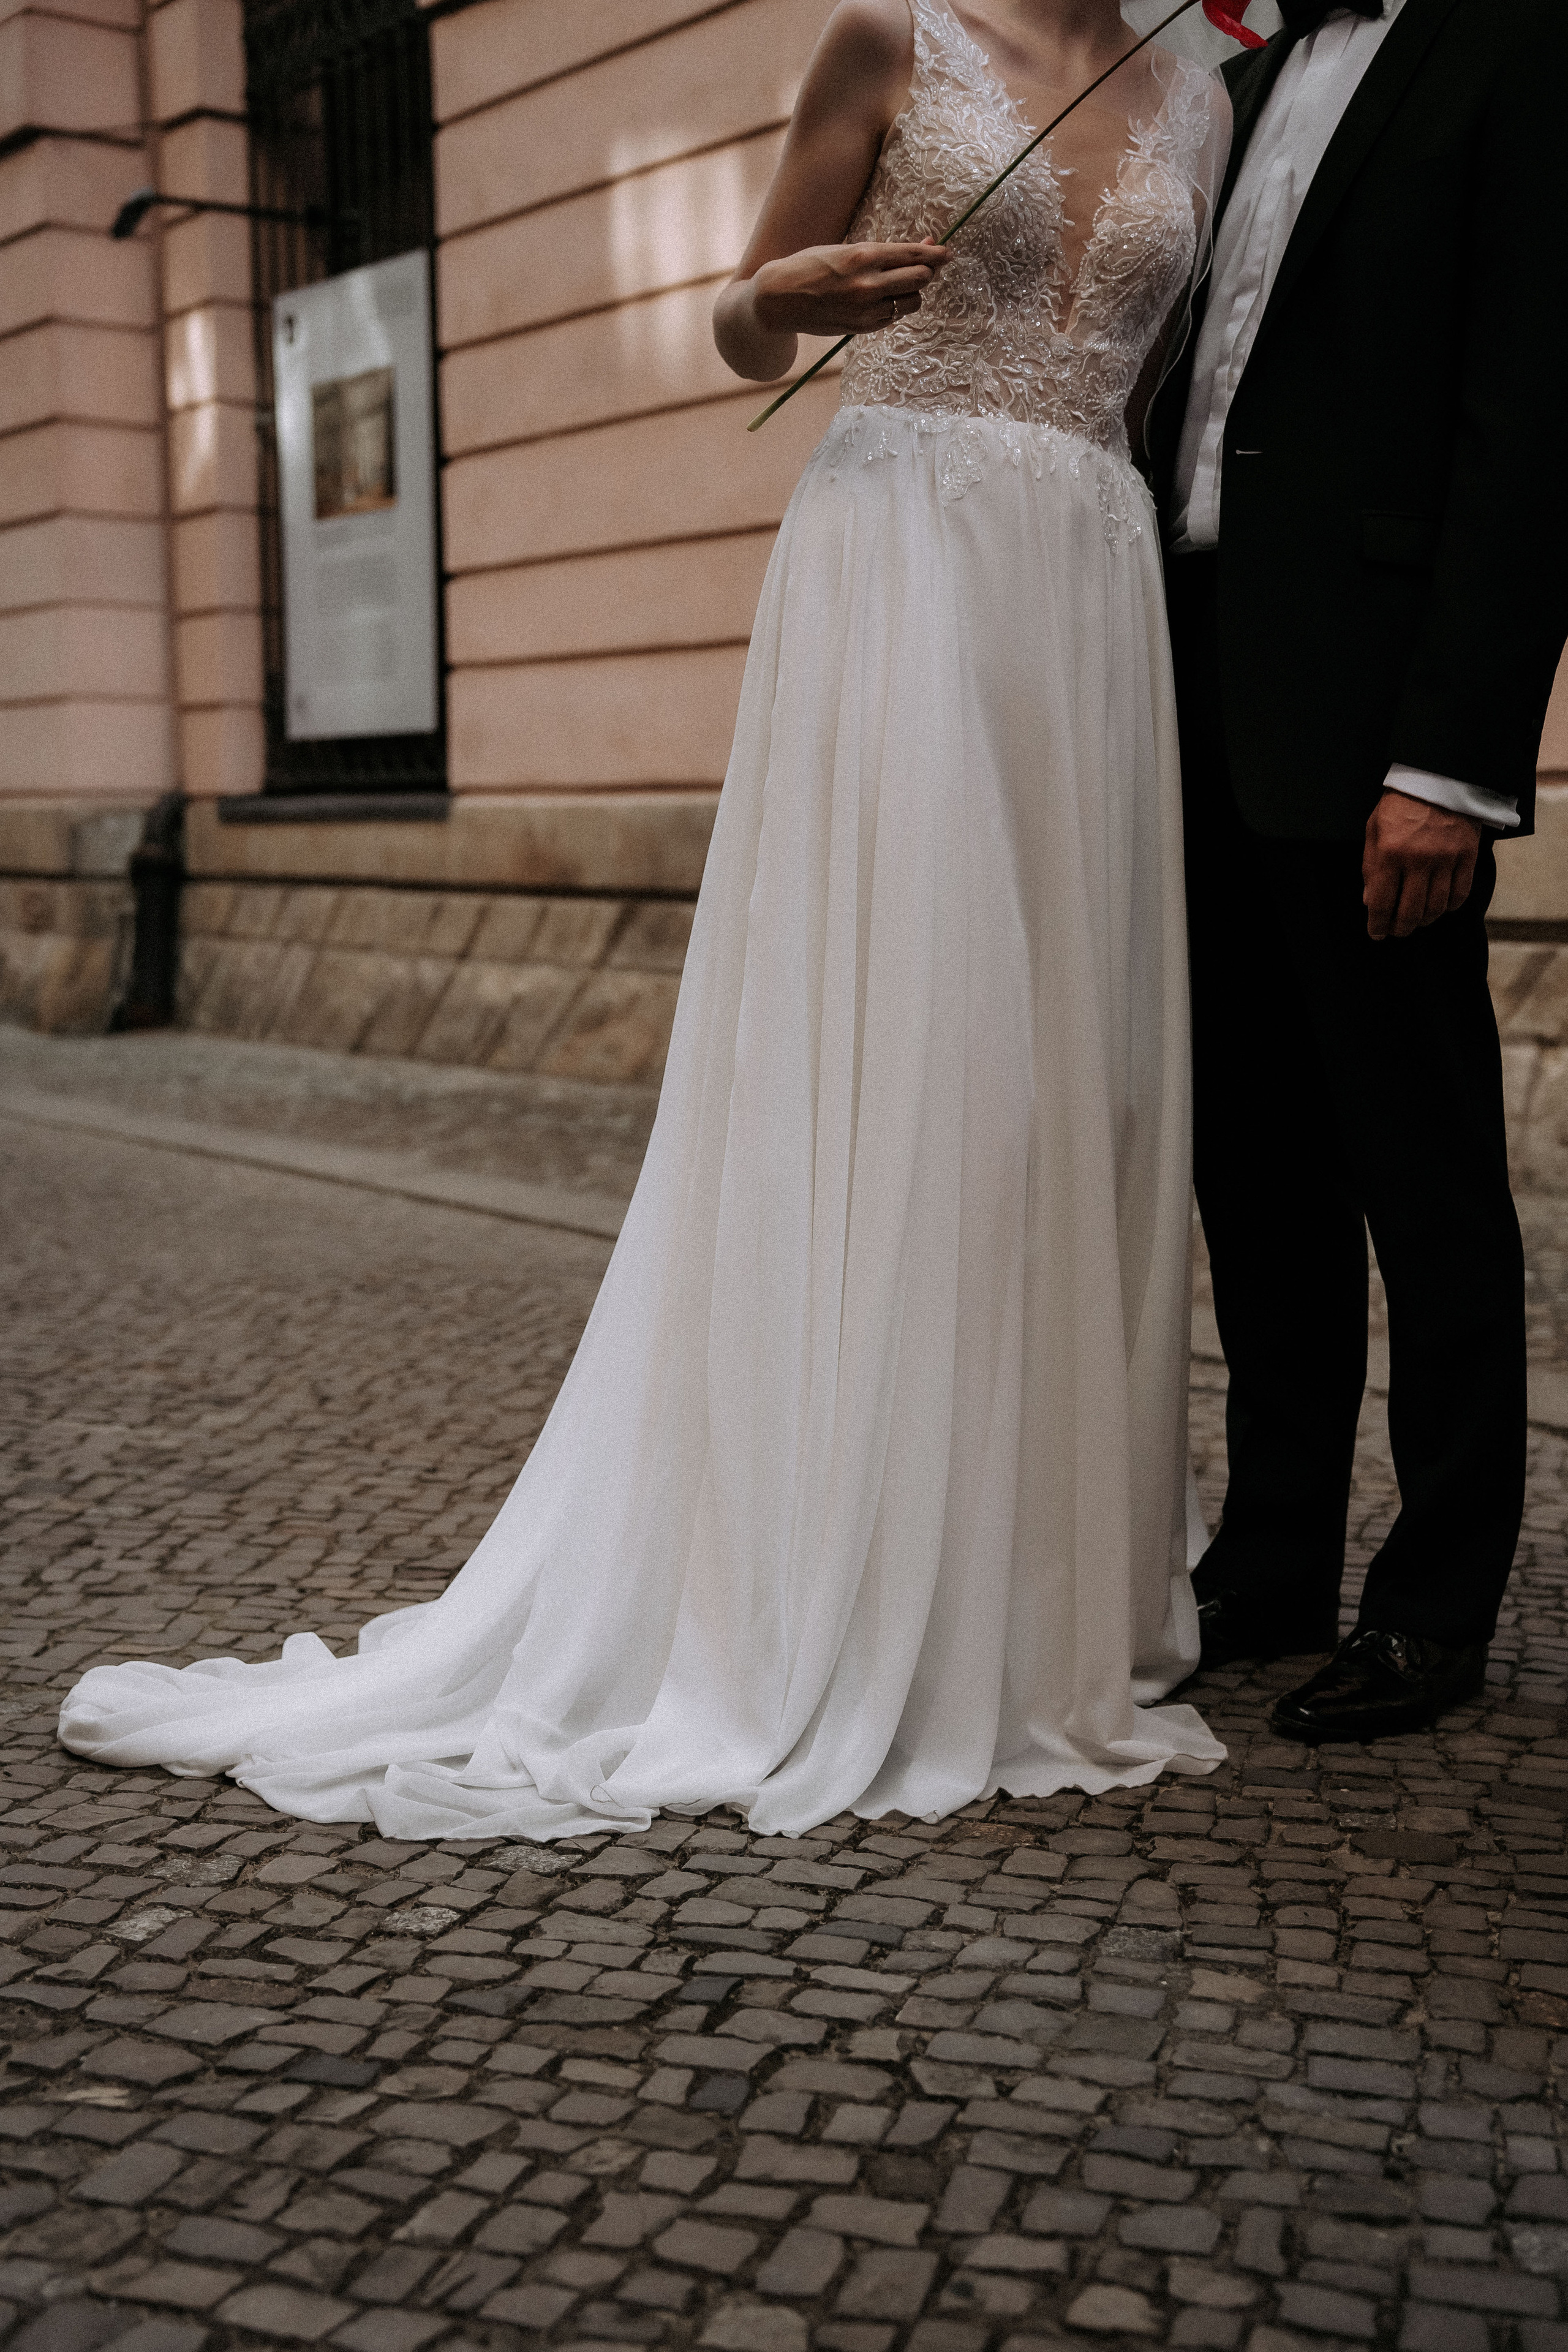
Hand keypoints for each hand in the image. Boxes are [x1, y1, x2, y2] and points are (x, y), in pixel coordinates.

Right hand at [750, 239, 951, 338]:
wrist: (780, 298)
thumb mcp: (848, 249)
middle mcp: (869, 283)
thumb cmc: (813, 266)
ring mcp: (867, 309)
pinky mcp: (863, 327)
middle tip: (928, 267)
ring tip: (899, 283)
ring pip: (912, 301)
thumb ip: (886, 252)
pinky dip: (895, 306)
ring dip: (913, 292)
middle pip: (921, 279)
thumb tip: (926, 246)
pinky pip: (894, 316)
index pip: (915, 256)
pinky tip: (882, 298)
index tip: (948, 253)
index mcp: (865, 255)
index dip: (937, 255)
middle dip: (928, 272)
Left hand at [1362, 790, 1480, 940]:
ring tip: (1417, 919)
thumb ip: (1370, 867)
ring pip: (1436, 907)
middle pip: (1410, 912)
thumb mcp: (1374, 830)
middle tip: (1397, 930)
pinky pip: (1460, 894)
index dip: (1378, 925)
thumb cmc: (1400, 804)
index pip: (1382, 902)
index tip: (1377, 934)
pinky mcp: (1467, 856)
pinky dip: (1450, 907)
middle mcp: (1418, 860)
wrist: (1438, 777)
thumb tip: (1370, 902)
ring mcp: (1446, 859)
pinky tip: (1441, 906)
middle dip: (1401, 928)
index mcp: (1390, 853)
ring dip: (1425, 920)